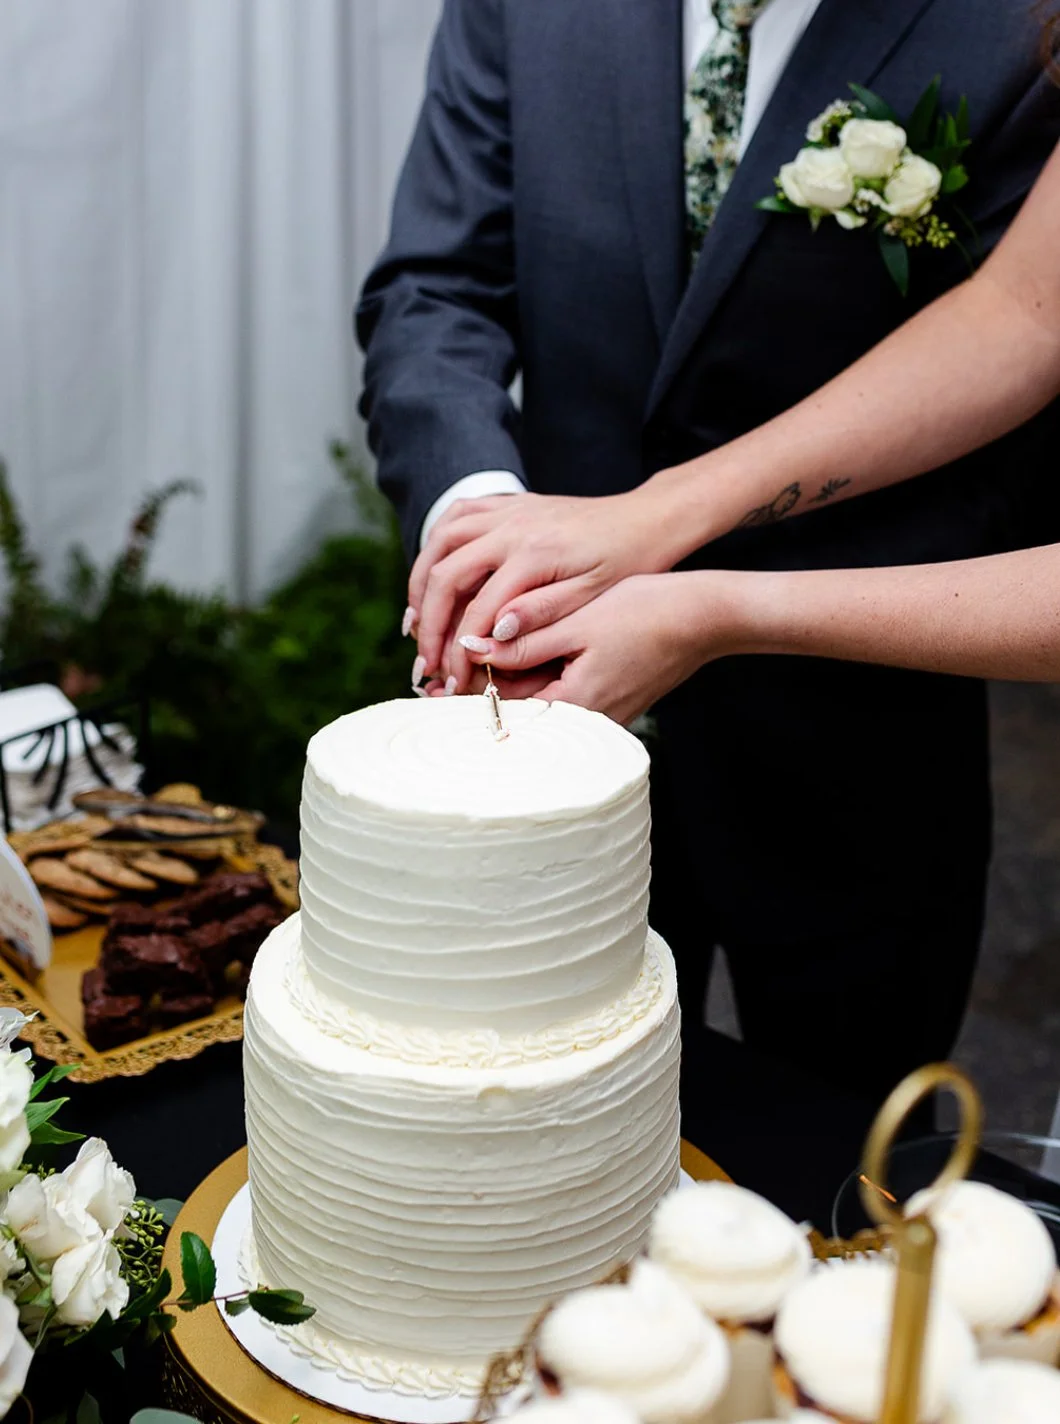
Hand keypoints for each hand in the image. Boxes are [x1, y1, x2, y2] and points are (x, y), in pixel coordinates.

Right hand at [407, 483, 688, 690]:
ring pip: (440, 539)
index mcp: (534, 554)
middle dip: (426, 622)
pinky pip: (457, 514)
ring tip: (416, 620)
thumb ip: (540, 614)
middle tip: (425, 660)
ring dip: (420, 580)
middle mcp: (513, 526)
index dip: (458, 649)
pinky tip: (433, 571)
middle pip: (444, 574)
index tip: (452, 679)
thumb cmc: (626, 563)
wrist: (647, 521)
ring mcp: (509, 510)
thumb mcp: (591, 597)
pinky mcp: (511, 504)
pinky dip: (436, 542)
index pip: (477, 608)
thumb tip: (492, 633)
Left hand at [453, 571, 739, 724]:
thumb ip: (525, 640)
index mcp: (573, 705)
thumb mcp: (580, 622)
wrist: (705, 619)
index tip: (428, 680)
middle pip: (513, 713)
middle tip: (429, 674)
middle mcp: (584, 722)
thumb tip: (474, 647)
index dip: (460, 695)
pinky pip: (554, 694)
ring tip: (458, 663)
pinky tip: (508, 657)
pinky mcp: (604, 702)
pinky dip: (529, 678)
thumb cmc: (649, 614)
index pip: (501, 711)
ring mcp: (597, 715)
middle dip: (472, 693)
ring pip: (532, 702)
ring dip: (498, 685)